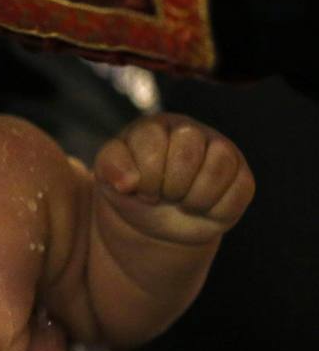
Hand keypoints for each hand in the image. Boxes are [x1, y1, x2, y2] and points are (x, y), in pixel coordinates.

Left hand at [94, 113, 254, 243]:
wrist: (156, 222)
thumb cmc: (132, 192)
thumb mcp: (108, 178)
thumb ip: (110, 169)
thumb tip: (127, 182)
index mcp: (154, 127)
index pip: (153, 145)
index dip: (145, 178)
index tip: (138, 190)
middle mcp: (190, 132)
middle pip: (188, 153)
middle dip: (170, 187)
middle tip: (162, 196)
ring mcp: (220, 151)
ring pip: (220, 165)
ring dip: (195, 198)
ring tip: (181, 202)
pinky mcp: (241, 176)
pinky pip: (241, 189)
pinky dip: (218, 209)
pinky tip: (202, 209)